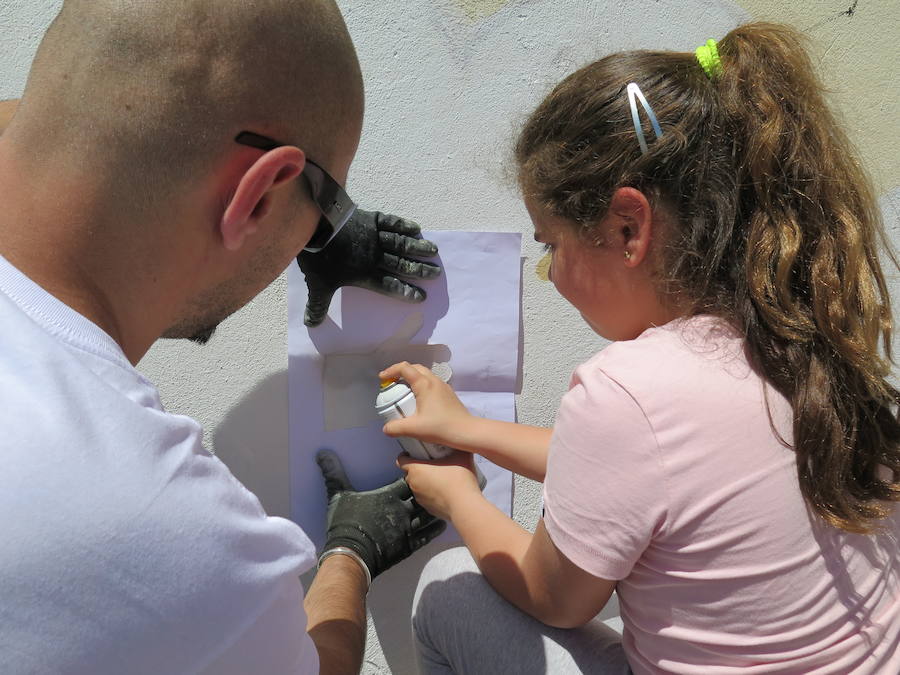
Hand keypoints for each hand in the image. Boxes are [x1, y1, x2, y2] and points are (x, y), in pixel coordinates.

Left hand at [298, 208, 441, 326]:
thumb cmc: (319, 258)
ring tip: (434, 251)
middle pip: (401, 265)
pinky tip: (416, 228)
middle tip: (436, 273)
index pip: (389, 285)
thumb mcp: (317, 284)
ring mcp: (374, 236)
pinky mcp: (370, 219)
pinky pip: (391, 223)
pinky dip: (404, 225)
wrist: (315, 225)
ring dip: (418, 248)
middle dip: (419, 270)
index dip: (405, 291)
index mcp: (364, 274)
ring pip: (401, 244)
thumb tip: (311, 324)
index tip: (421, 297)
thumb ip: (318, 305)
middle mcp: (374, 256)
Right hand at [316, 450, 445, 579]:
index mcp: (388, 496)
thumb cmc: (344, 524)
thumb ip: (334, 473)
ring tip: (445, 503)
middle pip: (422, 496)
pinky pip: (426, 536)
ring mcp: (407, 528)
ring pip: (428, 515)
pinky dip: (434, 530)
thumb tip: (323, 454)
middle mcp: (401, 510)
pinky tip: (442, 525)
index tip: (419, 470)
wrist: (351, 555)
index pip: (408, 480)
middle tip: (437, 485)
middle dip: (429, 491)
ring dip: (435, 509)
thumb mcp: (337, 495)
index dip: (415, 475)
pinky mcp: (408, 545)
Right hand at [379, 361, 472, 447]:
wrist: (466, 432)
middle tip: (391, 383)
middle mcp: (434, 380)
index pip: (404, 368)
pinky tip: (419, 400)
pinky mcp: (448, 393)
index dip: (391, 370)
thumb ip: (396, 428)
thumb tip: (386, 428)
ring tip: (403, 391)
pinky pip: (431, 382)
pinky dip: (421, 385)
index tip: (382, 379)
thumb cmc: (440, 427)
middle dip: (401, 372)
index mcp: (424, 384)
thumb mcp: (413, 429)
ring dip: (412, 378)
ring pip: (424, 374)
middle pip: (415, 368)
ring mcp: (443, 386)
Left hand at [397, 451, 481, 520]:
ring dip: (425, 481)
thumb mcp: (461, 455)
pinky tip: (445, 490)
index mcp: (416, 469)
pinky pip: (426, 497)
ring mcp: (420, 498)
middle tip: (433, 463)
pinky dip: (432, 493)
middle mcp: (414, 484)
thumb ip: (458, 445)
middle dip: (419, 467)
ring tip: (441, 477)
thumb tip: (460, 441)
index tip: (413, 453)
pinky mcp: (427, 508)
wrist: (464, 506)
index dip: (405, 455)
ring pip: (418, 486)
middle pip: (410, 473)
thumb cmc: (459, 481)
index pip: (400, 460)